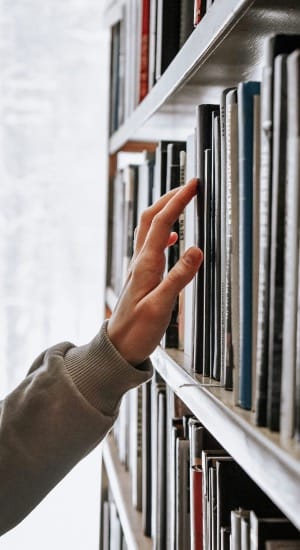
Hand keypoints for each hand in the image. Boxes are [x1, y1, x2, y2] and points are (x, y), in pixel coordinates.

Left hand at [107, 178, 202, 365]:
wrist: (119, 347)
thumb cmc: (137, 331)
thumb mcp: (161, 306)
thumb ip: (179, 277)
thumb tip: (196, 250)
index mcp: (145, 264)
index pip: (162, 222)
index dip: (177, 201)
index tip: (192, 185)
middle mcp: (140, 261)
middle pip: (151, 218)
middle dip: (169, 197)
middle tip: (189, 186)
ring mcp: (140, 267)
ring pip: (149, 229)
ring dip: (164, 211)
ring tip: (181, 202)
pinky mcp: (142, 275)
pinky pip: (151, 245)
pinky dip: (163, 233)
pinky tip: (173, 238)